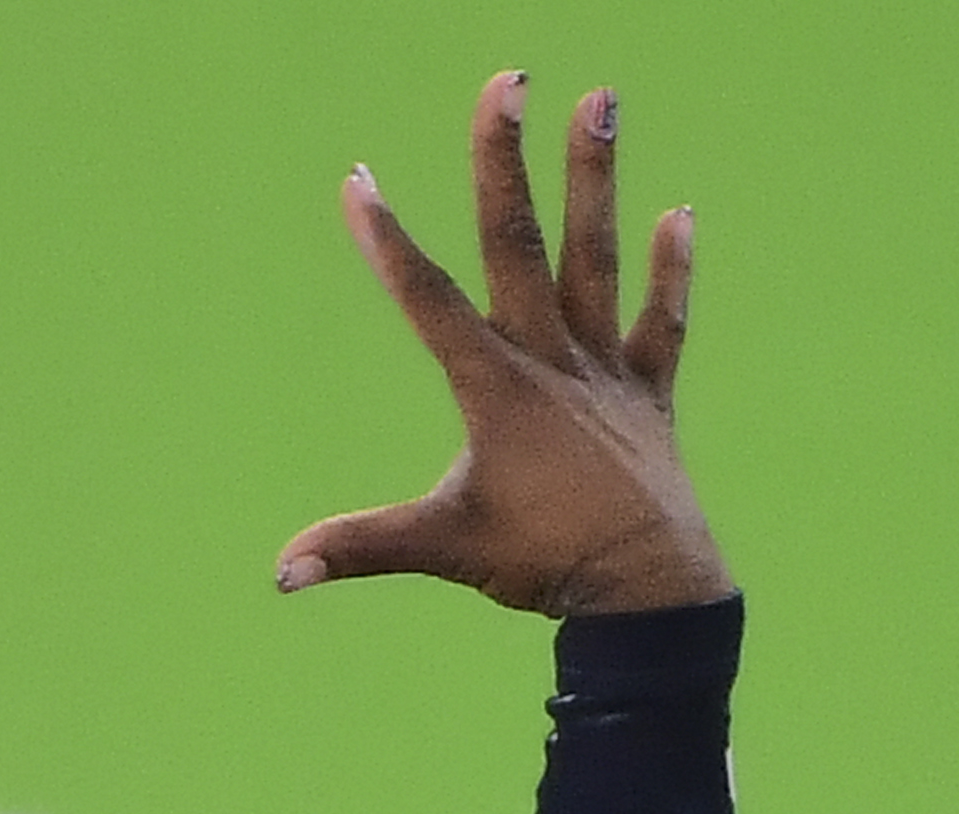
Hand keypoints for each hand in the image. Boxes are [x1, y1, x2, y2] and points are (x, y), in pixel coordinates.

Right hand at [277, 73, 725, 619]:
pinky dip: (669, 272)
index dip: (387, 242)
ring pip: (596, 258)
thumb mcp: (443, 548)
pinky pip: (661, 323)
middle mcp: (551, 361)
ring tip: (601, 98)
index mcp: (496, 390)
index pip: (428, 302)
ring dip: (596, 177)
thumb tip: (281, 572)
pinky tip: (677, 213)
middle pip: (519, 244)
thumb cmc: (541, 565)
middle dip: (506, 161)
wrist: (647, 587)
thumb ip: (361, 547)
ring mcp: (604, 370)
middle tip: (508, 81)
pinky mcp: (647, 393)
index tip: (358, 180)